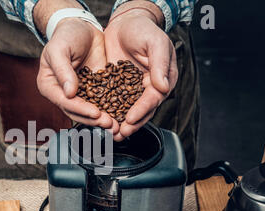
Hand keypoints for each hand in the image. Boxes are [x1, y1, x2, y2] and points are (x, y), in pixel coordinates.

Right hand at [37, 19, 118, 133]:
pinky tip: (122, 115)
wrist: (82, 27)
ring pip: (90, 111)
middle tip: (109, 124)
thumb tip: (69, 93)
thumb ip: (63, 70)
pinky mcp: (93, 90)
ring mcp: (78, 94)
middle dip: (94, 119)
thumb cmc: (66, 35)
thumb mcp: (60, 49)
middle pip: (77, 112)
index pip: (65, 102)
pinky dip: (111, 110)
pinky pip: (102, 103)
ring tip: (116, 125)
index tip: (95, 113)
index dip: (80, 109)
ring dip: (102, 120)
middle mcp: (62, 94)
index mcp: (49, 86)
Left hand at [104, 7, 177, 140]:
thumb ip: (160, 65)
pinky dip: (108, 112)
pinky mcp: (119, 87)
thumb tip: (163, 87)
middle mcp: (149, 87)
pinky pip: (114, 102)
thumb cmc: (144, 29)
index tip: (130, 119)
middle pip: (141, 110)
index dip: (142, 110)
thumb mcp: (155, 43)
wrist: (126, 22)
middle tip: (120, 133)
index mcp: (162, 79)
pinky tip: (101, 120)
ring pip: (127, 110)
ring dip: (119, 122)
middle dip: (131, 123)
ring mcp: (133, 89)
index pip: (152, 99)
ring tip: (111, 133)